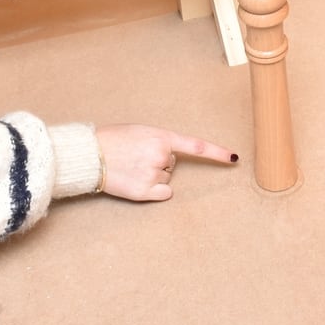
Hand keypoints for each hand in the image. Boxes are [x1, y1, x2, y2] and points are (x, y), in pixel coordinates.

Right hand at [95, 123, 237, 200]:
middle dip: (158, 161)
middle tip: (136, 157)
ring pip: (166, 179)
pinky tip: (138, 183)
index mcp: (161, 137)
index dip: (217, 153)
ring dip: (153, 175)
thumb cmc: (113, 140)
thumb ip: (159, 141)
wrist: (90, 155)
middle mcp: (161, 156)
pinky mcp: (145, 192)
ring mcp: (153, 174)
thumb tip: (170, 157)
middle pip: (172, 164)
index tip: (234, 158)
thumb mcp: (140, 132)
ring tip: (132, 167)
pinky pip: (163, 193)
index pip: (196, 146)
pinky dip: (155, 191)